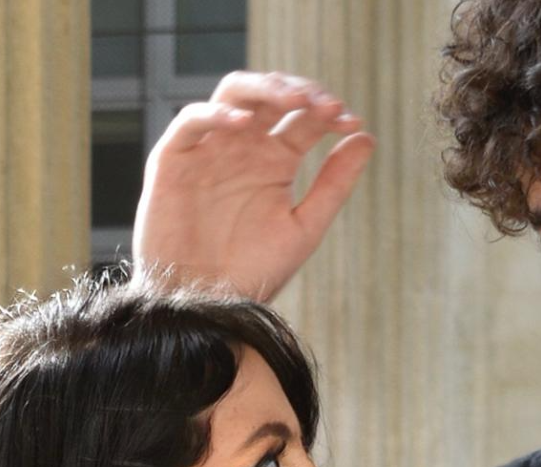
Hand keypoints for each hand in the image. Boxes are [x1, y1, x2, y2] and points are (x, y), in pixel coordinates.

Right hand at [132, 72, 375, 301]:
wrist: (205, 305)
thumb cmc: (252, 271)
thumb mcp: (304, 226)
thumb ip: (334, 182)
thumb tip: (366, 137)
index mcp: (276, 160)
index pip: (305, 117)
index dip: (328, 111)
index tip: (351, 123)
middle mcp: (244, 147)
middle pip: (271, 95)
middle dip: (300, 91)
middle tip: (325, 105)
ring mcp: (210, 149)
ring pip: (234, 94)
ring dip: (264, 88)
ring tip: (292, 101)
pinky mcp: (173, 159)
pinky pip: (191, 121)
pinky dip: (216, 114)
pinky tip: (243, 124)